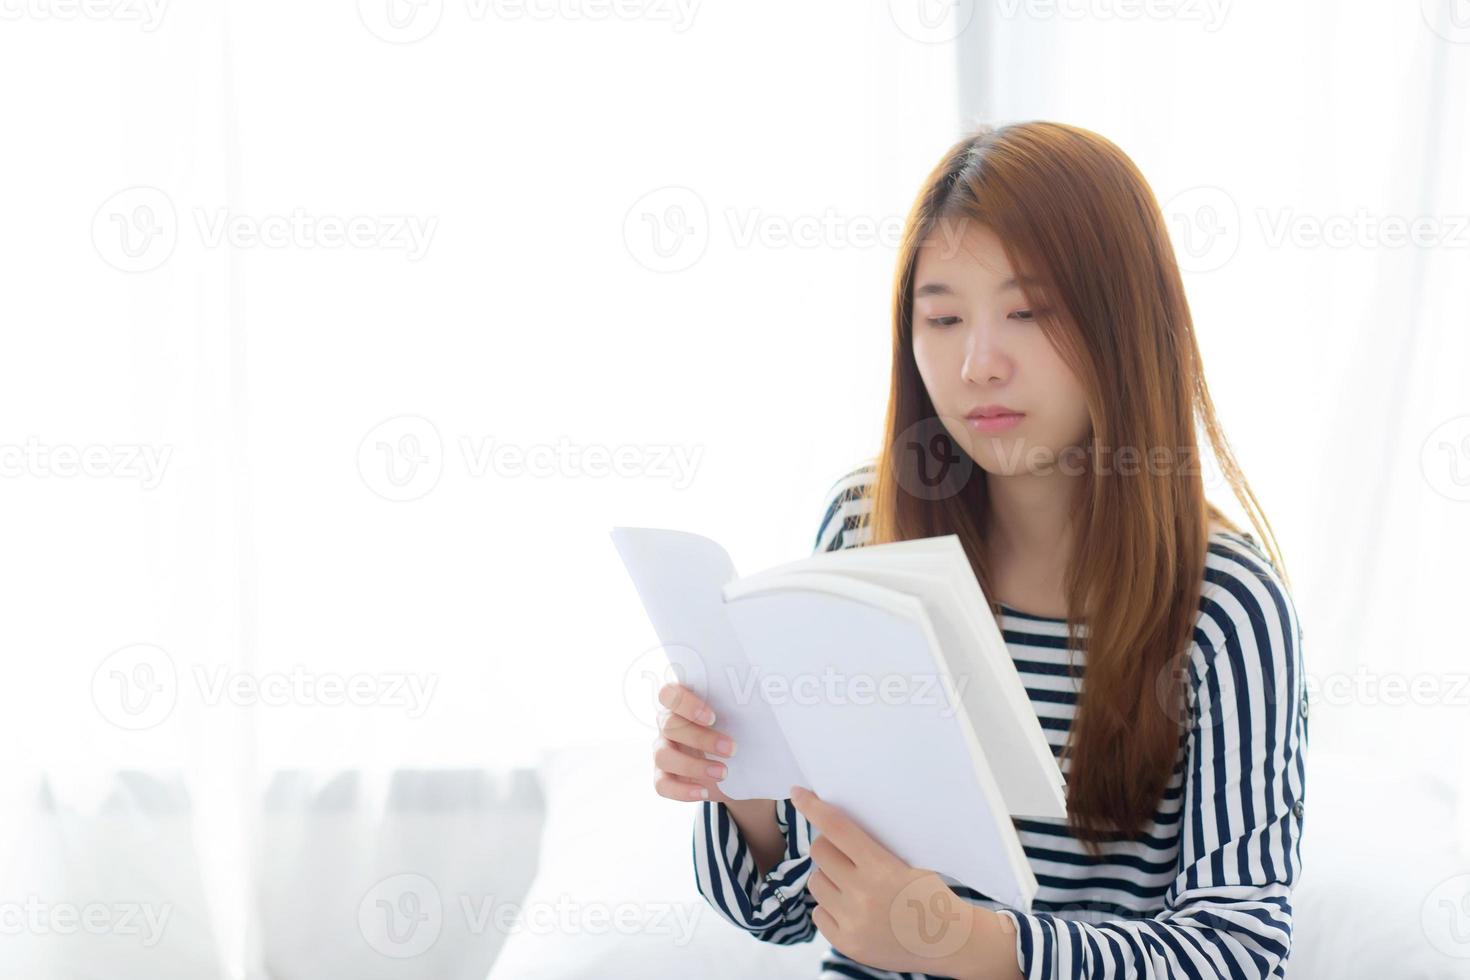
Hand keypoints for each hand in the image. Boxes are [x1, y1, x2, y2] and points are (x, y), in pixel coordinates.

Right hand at [651, 682, 738, 804]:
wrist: (738, 768)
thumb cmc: (736, 733)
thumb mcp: (739, 720)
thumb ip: (740, 710)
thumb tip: (766, 706)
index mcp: (682, 703)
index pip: (669, 694)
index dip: (686, 704)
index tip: (712, 717)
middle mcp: (667, 724)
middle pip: (669, 725)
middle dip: (701, 738)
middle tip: (731, 749)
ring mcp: (663, 750)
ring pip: (663, 756)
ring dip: (693, 766)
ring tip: (723, 773)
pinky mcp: (663, 776)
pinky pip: (662, 785)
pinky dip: (682, 790)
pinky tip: (704, 793)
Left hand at [790, 785, 1015, 978]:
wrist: (949, 942)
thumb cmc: (930, 895)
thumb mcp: (908, 863)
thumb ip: (873, 848)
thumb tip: (835, 826)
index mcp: (880, 868)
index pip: (836, 828)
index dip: (813, 807)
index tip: (798, 793)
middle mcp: (862, 894)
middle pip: (819, 852)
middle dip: (828, 848)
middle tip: (843, 854)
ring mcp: (852, 921)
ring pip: (816, 883)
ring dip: (828, 879)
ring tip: (852, 887)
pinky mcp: (847, 944)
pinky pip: (818, 914)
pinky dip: (830, 909)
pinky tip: (852, 910)